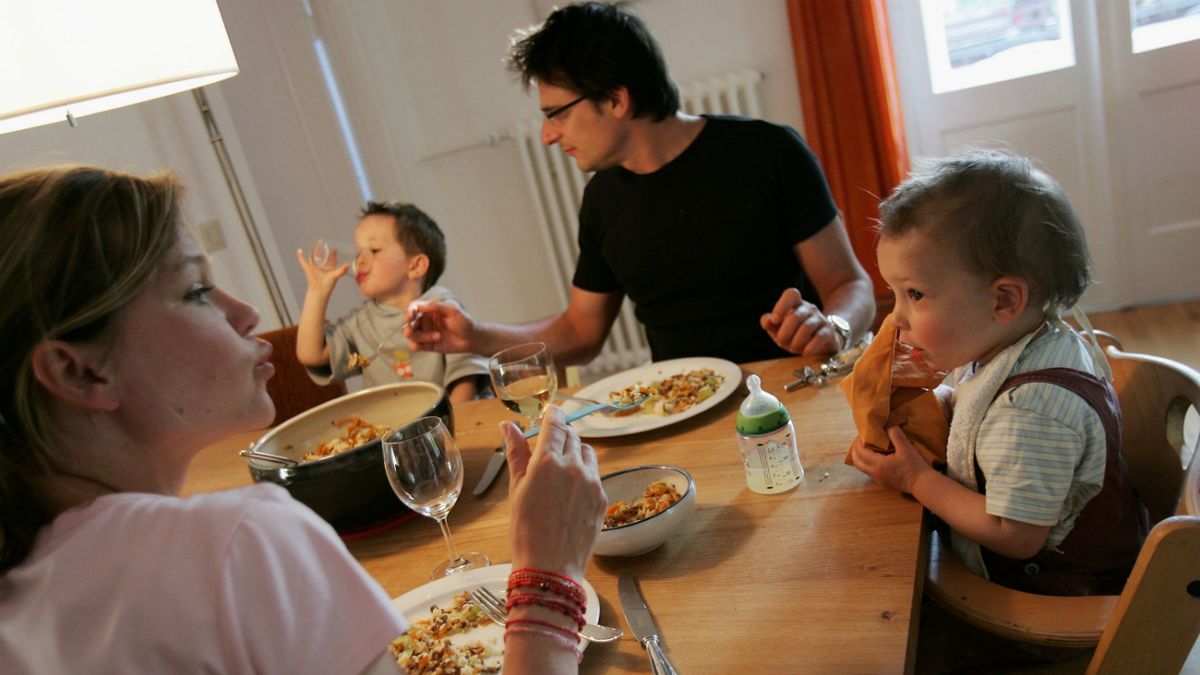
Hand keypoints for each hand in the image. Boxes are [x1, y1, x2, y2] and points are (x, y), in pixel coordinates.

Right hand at [295, 248, 348, 295]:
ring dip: (313, 251)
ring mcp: (315, 267)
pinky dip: (300, 256)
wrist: (319, 290)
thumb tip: (348, 265)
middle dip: (322, 250)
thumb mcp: (335, 276)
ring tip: (314, 244)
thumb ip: (341, 270)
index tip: (334, 248)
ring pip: (313, 257)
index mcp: (329, 268)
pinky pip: (303, 261)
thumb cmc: (328, 285)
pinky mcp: (308, 268)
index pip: (331, 258)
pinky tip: (299, 250)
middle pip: (322, 256)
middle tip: (323, 242)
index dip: (333, 253)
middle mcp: (322, 267)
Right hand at [404, 300, 474, 353]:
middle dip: (408, 327)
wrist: (471, 338)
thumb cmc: (463, 321)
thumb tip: (419, 306)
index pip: (413, 308)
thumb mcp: (453, 310)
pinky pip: (414, 346)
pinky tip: (430, 343)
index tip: (410, 316)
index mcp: (429, 309)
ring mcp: (424, 333)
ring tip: (437, 336)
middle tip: (410, 331)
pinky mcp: (426, 345)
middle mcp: (424, 320)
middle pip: (407, 322)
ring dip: (420, 337)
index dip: (408, 312)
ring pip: (411, 335)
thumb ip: (436, 306)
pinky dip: (417, 346)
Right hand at [501, 406, 604, 581]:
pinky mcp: (602, 497)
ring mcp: (592, 482)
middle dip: (561, 435)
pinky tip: (572, 490)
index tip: (551, 412)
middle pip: (572, 436)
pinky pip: (595, 474)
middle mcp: (573, 467)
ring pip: (587, 452)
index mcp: (547, 462)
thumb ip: (516, 453)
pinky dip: (585, 473)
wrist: (551, 568)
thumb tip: (508, 426)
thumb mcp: (516, 489)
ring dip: (576, 452)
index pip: (555, 424)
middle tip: (550, 445)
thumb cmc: (526, 531)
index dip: (552, 414)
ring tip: (562, 469)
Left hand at [760, 288, 841, 355]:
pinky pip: (820, 336)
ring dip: (796, 341)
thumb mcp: (780, 329)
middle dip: (785, 332)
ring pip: (807, 327)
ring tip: (793, 348)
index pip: (791, 294)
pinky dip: (811, 346)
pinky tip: (805, 352)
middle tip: (781, 341)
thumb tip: (766, 321)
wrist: (821, 341)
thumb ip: (770, 324)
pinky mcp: (829, 331)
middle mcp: (809, 309)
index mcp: (796, 304)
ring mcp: (820, 319)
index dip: (781, 306)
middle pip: (796, 316)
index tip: (774, 320)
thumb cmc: (796, 333)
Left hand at [848, 426, 931, 493]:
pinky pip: (869, 472)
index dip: (858, 442)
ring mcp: (878, 480)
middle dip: (856, 449)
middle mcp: (875, 474)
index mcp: (878, 464)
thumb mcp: (906, 447)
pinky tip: (877, 458)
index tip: (863, 435)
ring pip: (861, 468)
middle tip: (861, 440)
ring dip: (861, 457)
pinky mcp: (883, 484)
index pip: (860, 452)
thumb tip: (887, 425)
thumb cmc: (915, 465)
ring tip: (868, 448)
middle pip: (856, 461)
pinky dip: (868, 464)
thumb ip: (895, 434)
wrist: (922, 483)